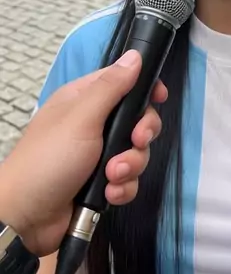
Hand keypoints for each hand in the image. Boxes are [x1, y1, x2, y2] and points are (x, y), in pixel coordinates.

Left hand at [0, 50, 165, 255]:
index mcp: (84, 100)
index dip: (145, 88)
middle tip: (135, 141)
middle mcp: (93, 124)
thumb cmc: (49, 159)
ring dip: (130, 166)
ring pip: (136, 153)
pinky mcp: (102, 183)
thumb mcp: (82, 117)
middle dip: (141, 135)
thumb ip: (111, 87)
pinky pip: (128, 180)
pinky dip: (122, 188)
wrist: (27, 217)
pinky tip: (109, 193)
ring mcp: (98, 155)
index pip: (123, 82)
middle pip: (137, 120)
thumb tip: (135, 55)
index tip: (160, 97)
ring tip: (112, 176)